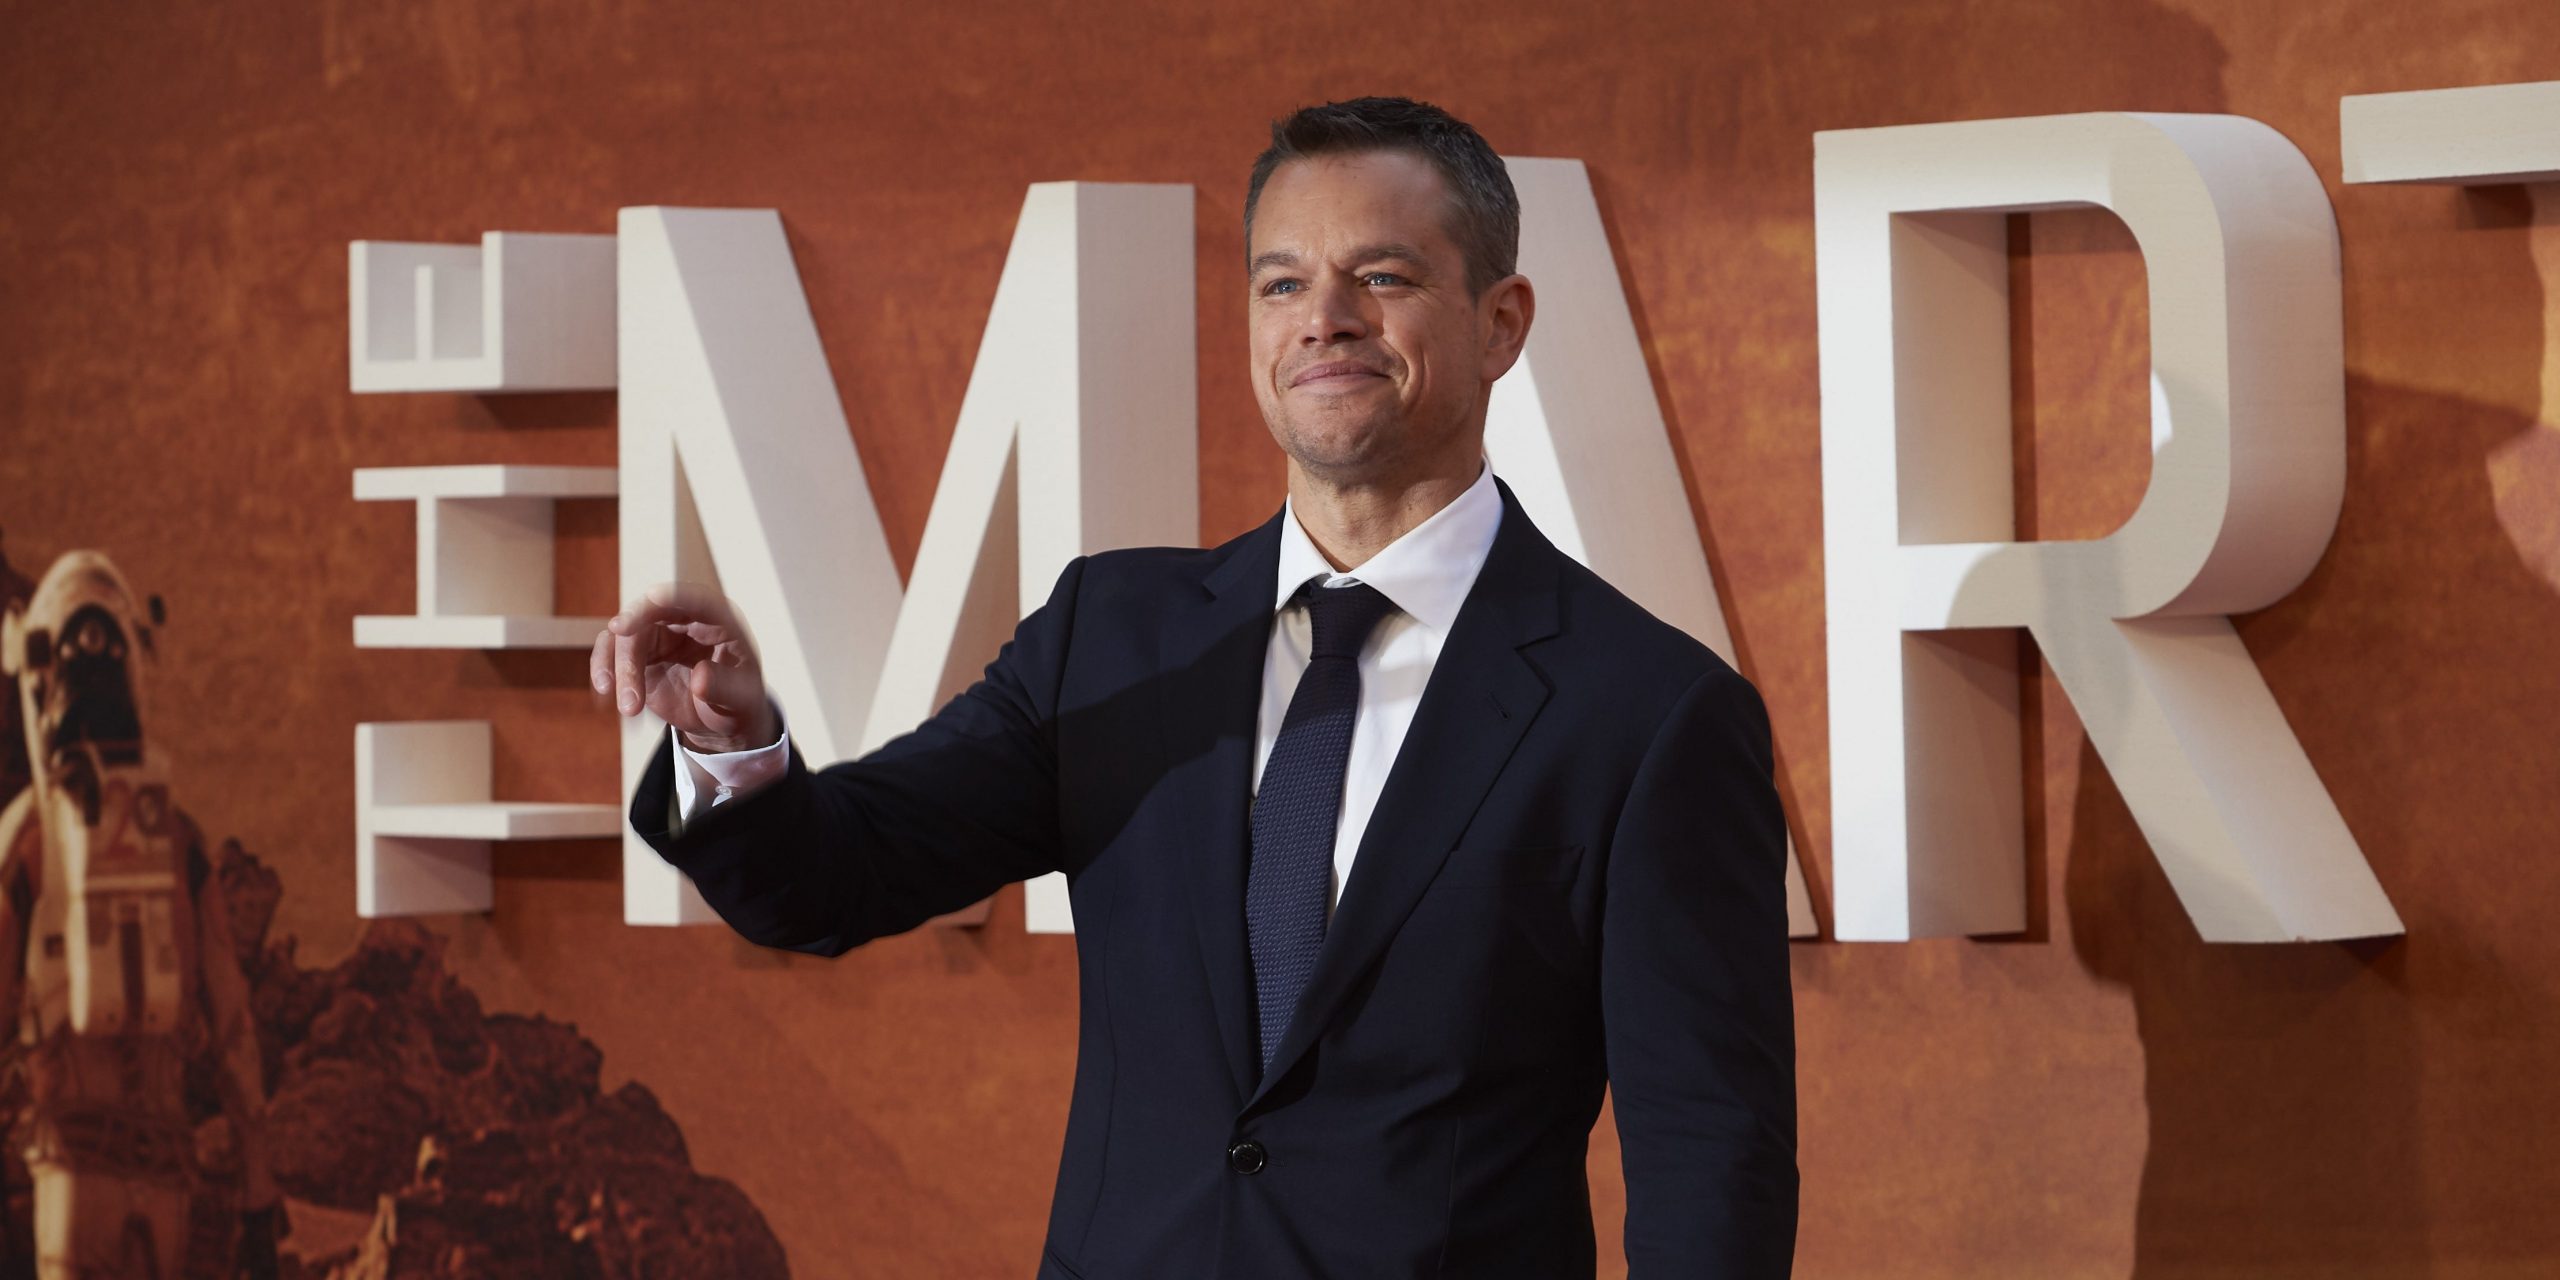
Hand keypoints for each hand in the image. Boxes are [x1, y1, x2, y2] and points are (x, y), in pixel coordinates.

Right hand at [591, 583, 778, 752]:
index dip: (677, 595)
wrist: (719, 720)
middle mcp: (686, 621)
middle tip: (619, 630)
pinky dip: (604, 667)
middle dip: (635, 621)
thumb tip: (700, 680)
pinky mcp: (638, 655)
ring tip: (629, 707)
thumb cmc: (738, 701)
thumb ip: (723, 688)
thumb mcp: (741, 700)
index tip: (653, 595)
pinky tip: (604, 689)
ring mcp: (659, 636)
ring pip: (628, 634)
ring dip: (620, 665)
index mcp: (720, 621)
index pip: (699, 600)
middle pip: (654, 610)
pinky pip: (612, 651)